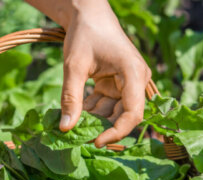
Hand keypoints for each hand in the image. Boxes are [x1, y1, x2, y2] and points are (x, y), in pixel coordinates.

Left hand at [26, 0, 150, 147]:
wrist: (88, 14)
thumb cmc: (84, 34)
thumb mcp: (74, 66)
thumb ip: (71, 98)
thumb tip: (65, 129)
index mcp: (133, 74)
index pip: (133, 114)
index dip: (116, 132)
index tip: (95, 142)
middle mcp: (136, 80)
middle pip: (124, 115)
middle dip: (102, 126)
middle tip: (78, 135)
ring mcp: (127, 83)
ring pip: (114, 111)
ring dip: (94, 118)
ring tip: (73, 121)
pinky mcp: (117, 84)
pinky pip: (107, 103)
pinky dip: (92, 109)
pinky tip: (76, 110)